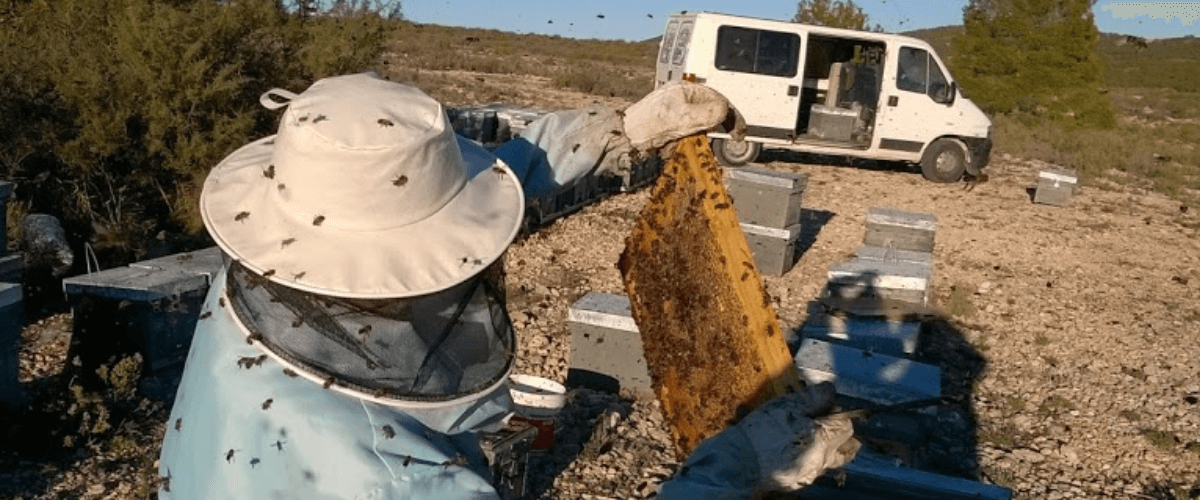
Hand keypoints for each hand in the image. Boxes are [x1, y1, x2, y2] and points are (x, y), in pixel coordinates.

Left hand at [621, 81, 744, 156]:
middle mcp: (681, 98)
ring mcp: (676, 111)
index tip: (739, 131)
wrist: (626, 139)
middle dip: (722, 121)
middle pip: (711, 107)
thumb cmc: (648, 125)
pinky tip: (693, 142)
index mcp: (685, 89)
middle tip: (733, 136)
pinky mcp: (671, 125)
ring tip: (707, 139)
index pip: (718, 98)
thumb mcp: (686, 116)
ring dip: (708, 130)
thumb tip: (725, 112)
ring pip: (702, 119)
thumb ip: (710, 111)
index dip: (731, 114)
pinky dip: (697, 136)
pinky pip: (691, 129)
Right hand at [739, 382, 860, 492]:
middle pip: (845, 448)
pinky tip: (791, 450)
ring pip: (828, 461)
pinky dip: (806, 459)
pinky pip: (810, 470)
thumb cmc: (761, 432)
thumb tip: (830, 389)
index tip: (824, 406)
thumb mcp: (786, 406)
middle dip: (840, 435)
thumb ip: (813, 398)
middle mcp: (821, 460)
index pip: (846, 426)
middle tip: (824, 423)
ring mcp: (809, 474)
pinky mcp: (795, 483)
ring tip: (806, 436)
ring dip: (824, 448)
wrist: (738, 462)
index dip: (838, 413)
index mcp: (822, 439)